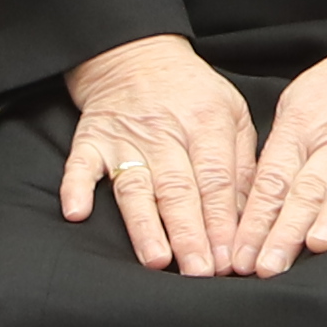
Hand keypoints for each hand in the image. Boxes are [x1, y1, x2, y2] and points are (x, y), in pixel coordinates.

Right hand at [61, 34, 258, 275]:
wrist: (137, 55)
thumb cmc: (192, 93)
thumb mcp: (232, 113)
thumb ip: (241, 163)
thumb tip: (251, 217)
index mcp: (207, 123)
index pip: (216, 179)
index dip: (222, 221)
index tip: (228, 260)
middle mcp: (166, 131)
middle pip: (179, 189)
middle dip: (190, 233)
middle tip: (198, 271)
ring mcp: (125, 136)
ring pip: (136, 185)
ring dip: (144, 223)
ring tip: (155, 258)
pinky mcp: (91, 138)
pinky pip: (79, 164)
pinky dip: (76, 187)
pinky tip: (76, 213)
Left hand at [241, 36, 326, 273]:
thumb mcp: (296, 107)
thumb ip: (279, 154)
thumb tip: (251, 202)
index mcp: (300, 132)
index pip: (272, 183)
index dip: (255, 222)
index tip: (239, 257)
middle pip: (306, 192)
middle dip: (284, 232)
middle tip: (266, 267)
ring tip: (319, 243)